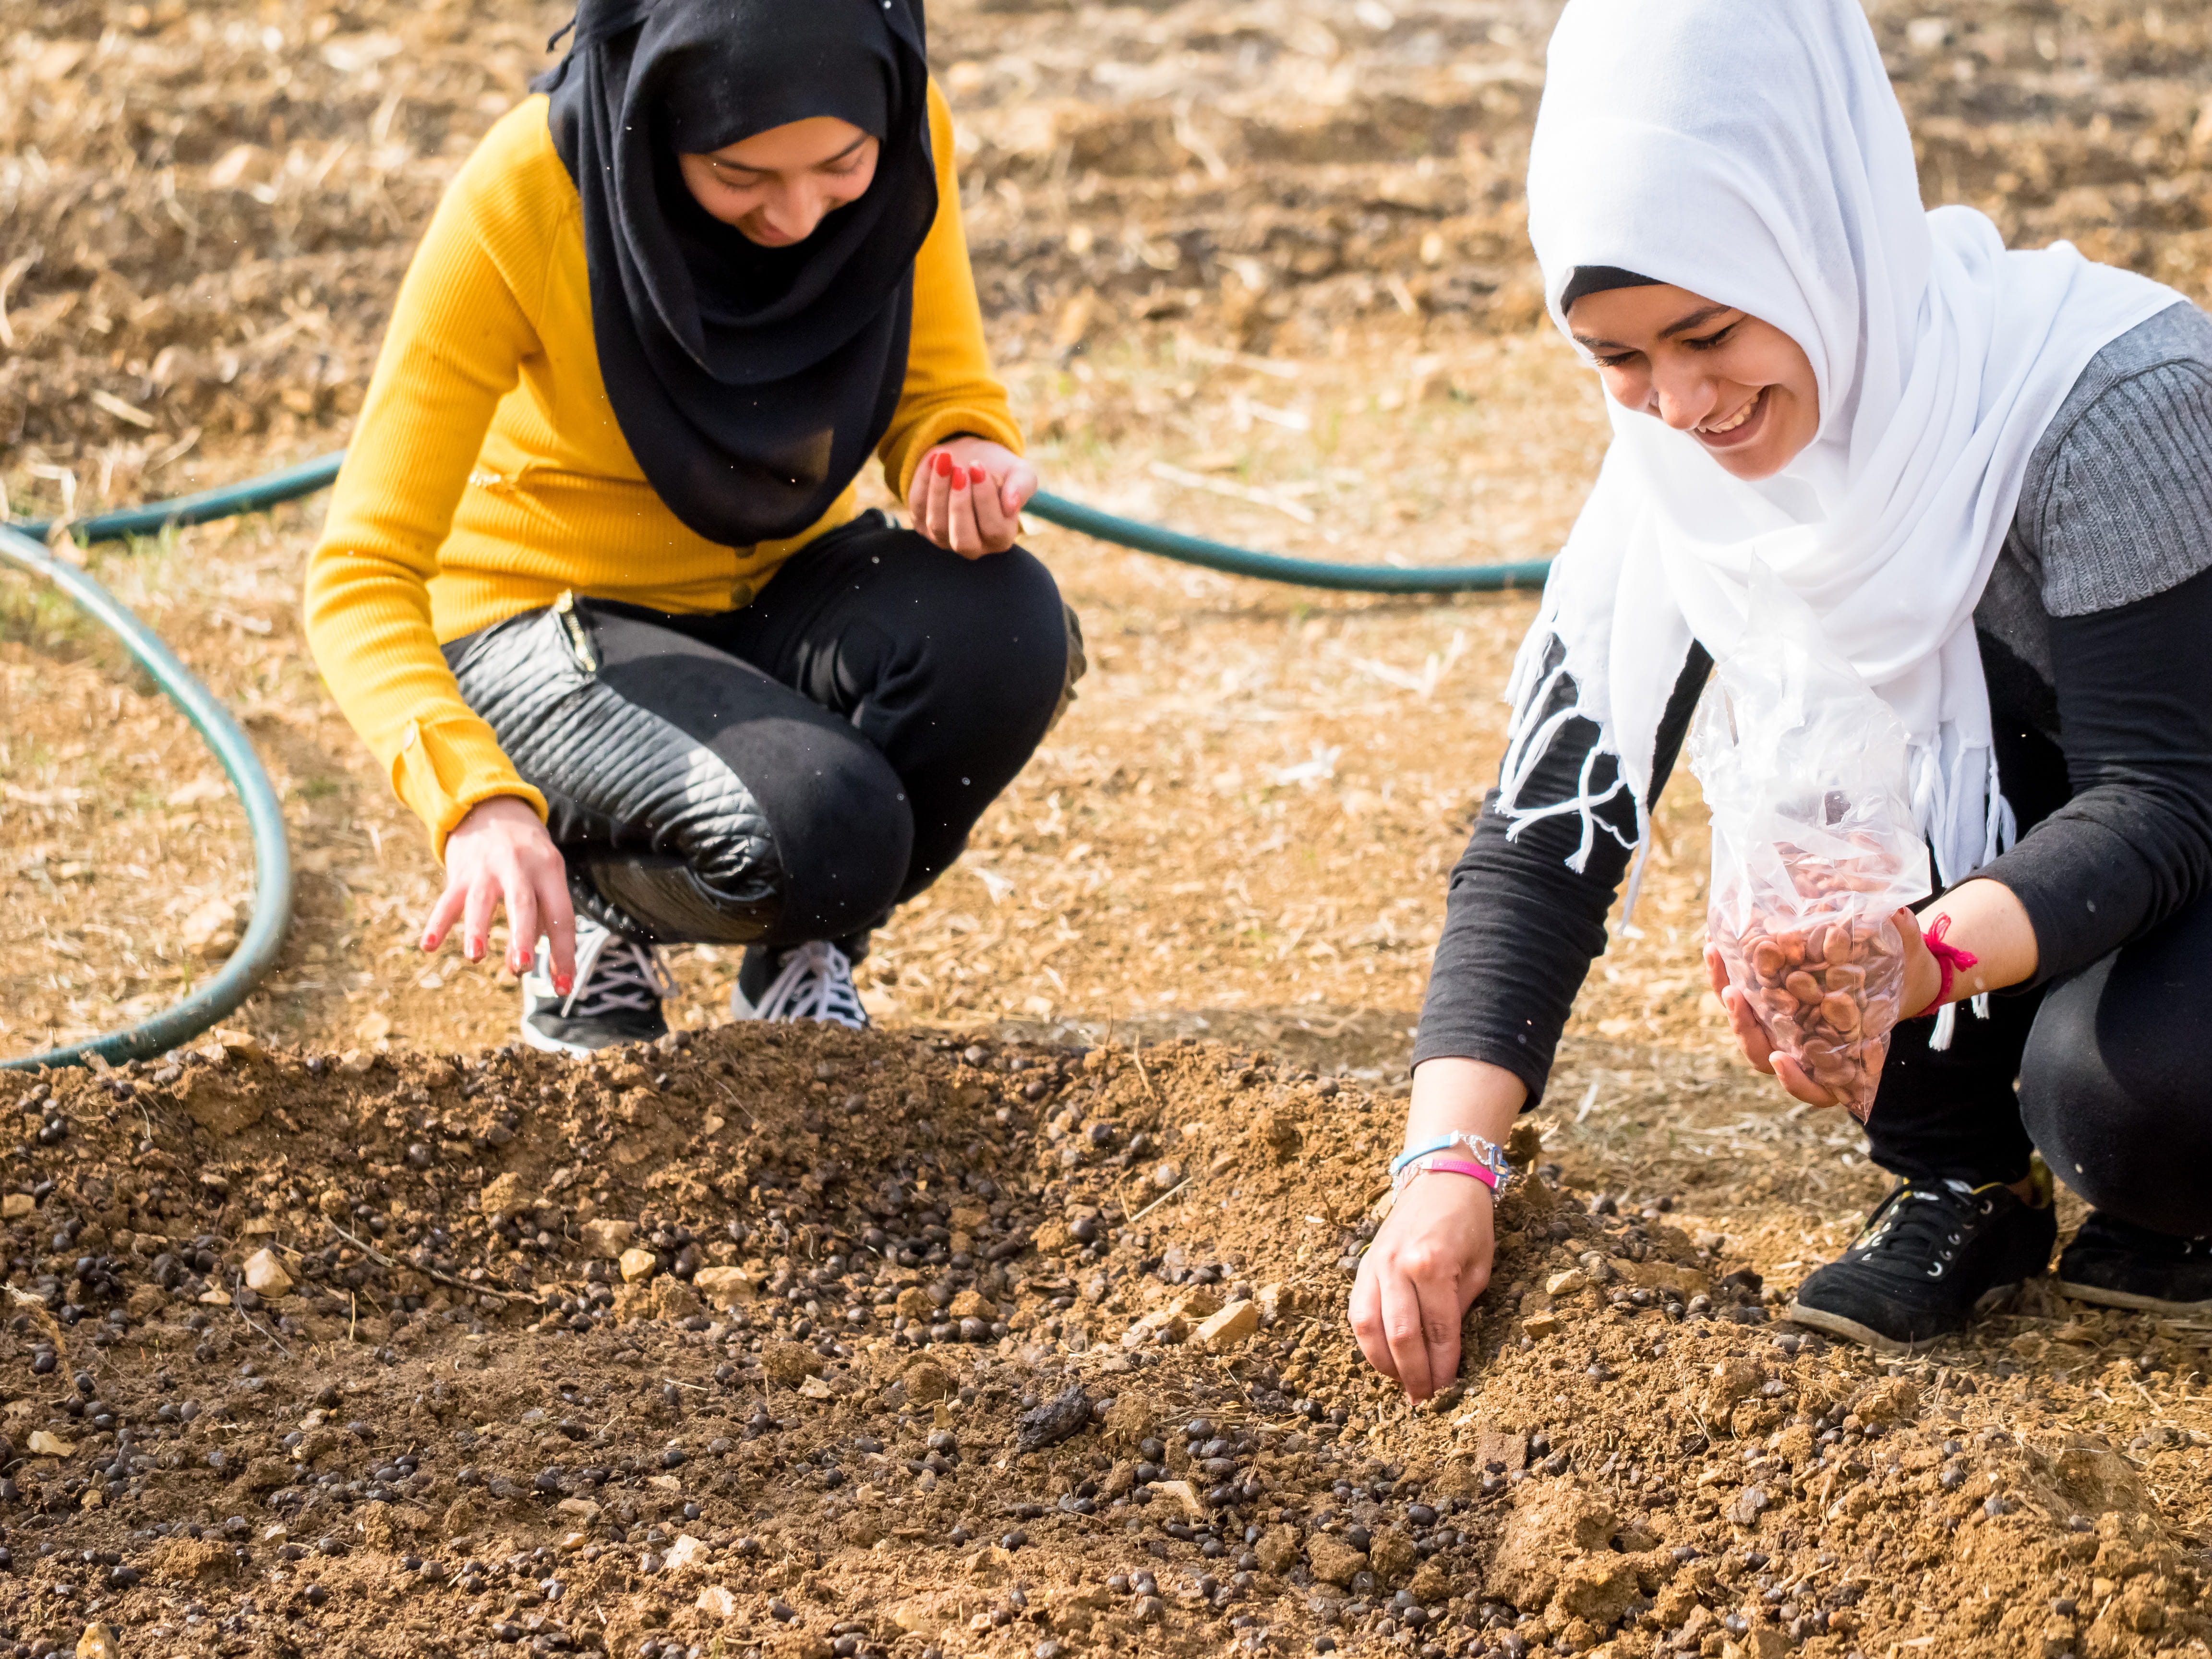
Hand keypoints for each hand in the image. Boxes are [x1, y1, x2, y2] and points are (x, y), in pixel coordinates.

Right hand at [420, 796, 574, 989]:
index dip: (563, 954)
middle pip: (523, 904)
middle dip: (523, 937)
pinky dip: (437, 923)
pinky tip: (428, 946)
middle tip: (523, 968)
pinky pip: (447, 900)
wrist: (492, 808)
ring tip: (475, 956)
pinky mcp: (460, 871)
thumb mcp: (544, 876)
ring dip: (478, 929)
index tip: (564, 988)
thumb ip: (539, 917)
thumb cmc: (527, 856)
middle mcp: (520, 867)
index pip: (561, 917)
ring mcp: (487, 868)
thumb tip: (521, 965)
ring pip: (482, 900)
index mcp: (550, 871)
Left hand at [907, 437, 1036, 556]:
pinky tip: (933, 460)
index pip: (995, 530)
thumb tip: (1011, 504)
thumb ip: (1022, 487)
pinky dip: (924, 482)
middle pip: (963, 540)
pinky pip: (918, 507)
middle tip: (960, 471)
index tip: (979, 467)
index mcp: (1001, 538)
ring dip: (939, 490)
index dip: (985, 500)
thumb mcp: (1019, 473)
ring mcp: (944, 540)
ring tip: (945, 460)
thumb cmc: (1000, 470)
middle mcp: (973, 546)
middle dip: (960, 504)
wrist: (971, 460)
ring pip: (937, 525)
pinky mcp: (922, 525)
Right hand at [1347, 1055, 1520, 1402]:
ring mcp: (1376, 1265)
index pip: (1438, 1331)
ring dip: (1385, 1363)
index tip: (1447, 1389)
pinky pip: (1357, 1311)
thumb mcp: (1479, 1269)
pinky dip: (1367, 1340)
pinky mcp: (1364, 1265)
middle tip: (1423, 1399)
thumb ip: (1458, 1311)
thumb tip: (1444, 1357)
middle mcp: (1399, 1266)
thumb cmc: (1468, 1225)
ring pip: (1370, 1327)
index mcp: (1434, 1265)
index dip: (1443, 1366)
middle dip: (1413, 1374)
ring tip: (1401, 1383)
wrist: (1441, 1180)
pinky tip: (1382, 1357)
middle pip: (1401, 1336)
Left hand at [1703, 906, 1927, 1107]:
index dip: (1795, 1081)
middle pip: (1763, 1055)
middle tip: (1735, 995)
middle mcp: (1803, 1050)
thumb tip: (1898, 912)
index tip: (1780, 1059)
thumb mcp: (1908, 964)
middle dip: (1745, 1029)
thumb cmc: (1900, 980)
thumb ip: (1905, 942)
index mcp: (1839, 1062)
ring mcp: (1780, 1027)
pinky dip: (1723, 973)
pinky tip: (1713, 943)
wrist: (1888, 973)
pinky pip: (1738, 995)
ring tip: (1716, 955)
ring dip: (1725, 993)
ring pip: (1744, 1024)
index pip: (1813, 1088)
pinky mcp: (1765, 1003)